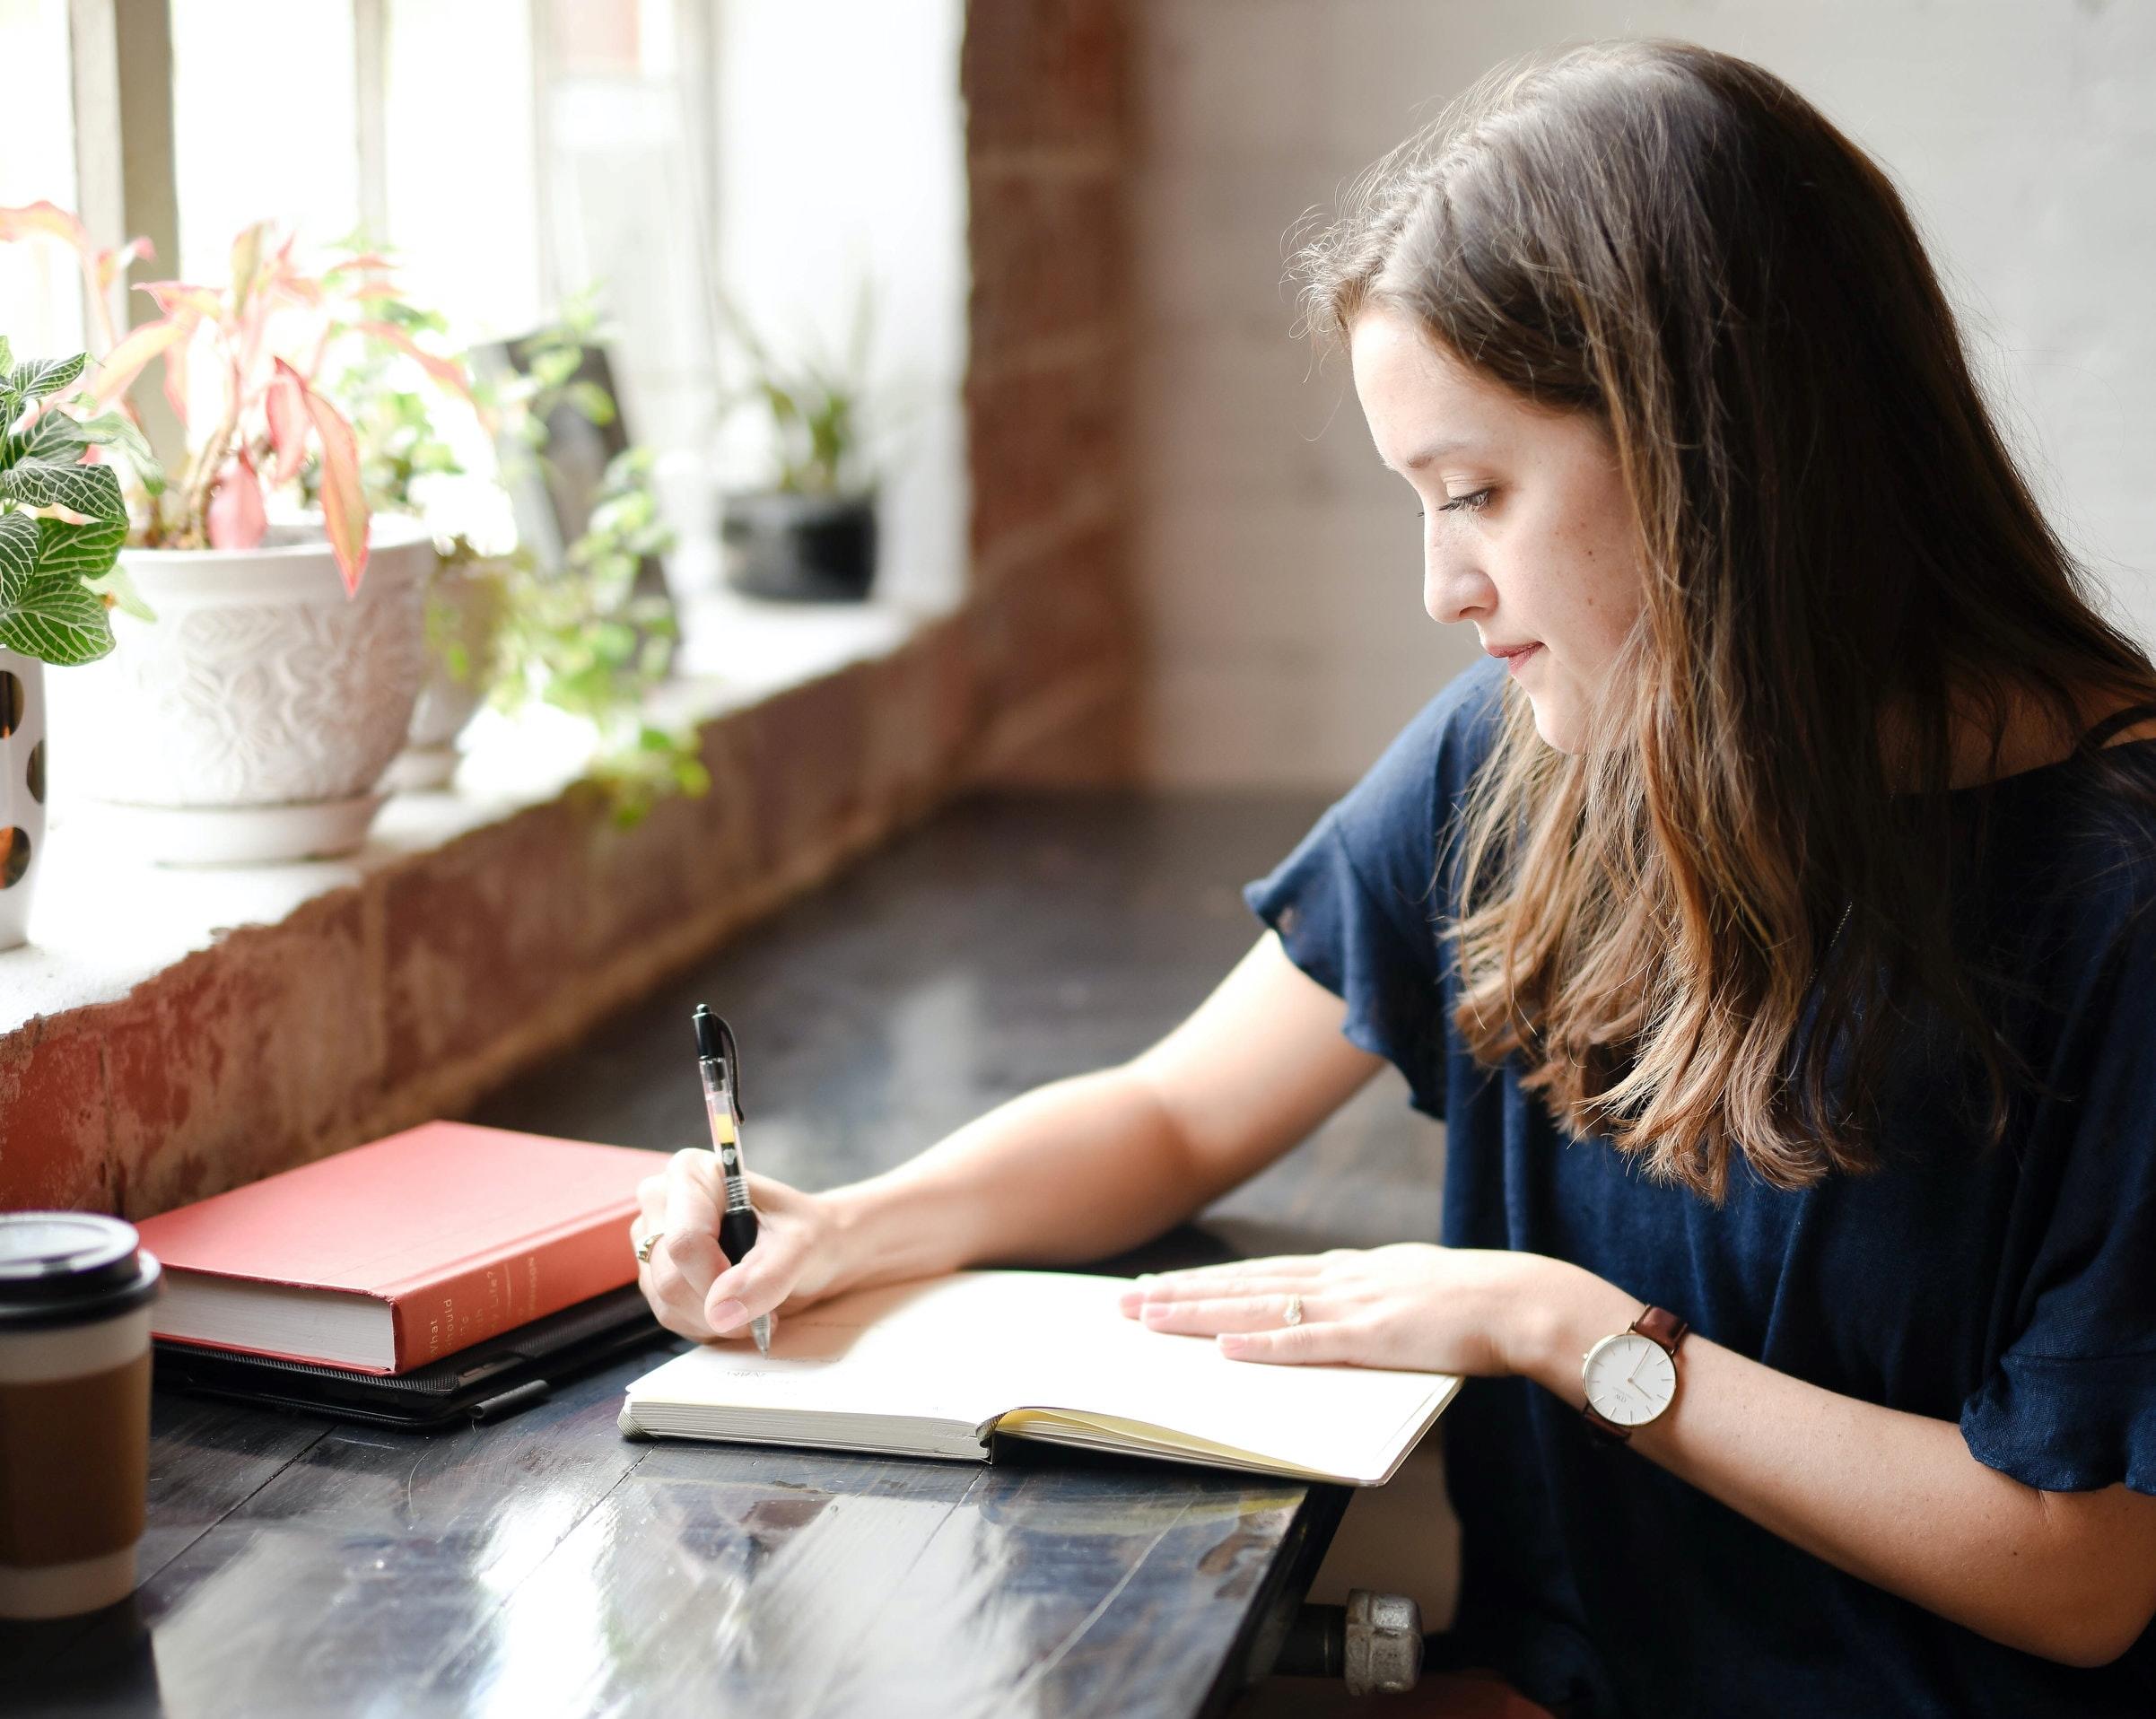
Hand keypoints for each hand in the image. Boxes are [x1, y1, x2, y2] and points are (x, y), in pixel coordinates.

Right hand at [631, 1150, 844, 1341]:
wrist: (815, 1249)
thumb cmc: (808, 1233)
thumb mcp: (802, 1246)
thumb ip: (766, 1276)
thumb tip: (720, 1310)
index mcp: (692, 1173)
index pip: (684, 1241)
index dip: (715, 1278)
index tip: (753, 1290)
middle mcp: (662, 1200)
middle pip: (670, 1277)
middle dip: (719, 1306)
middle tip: (762, 1305)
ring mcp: (653, 1238)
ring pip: (666, 1302)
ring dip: (715, 1319)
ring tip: (753, 1304)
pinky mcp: (654, 1272)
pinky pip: (670, 1315)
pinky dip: (707, 1324)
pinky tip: (734, 1308)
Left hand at [1116, 1242, 1556, 1374]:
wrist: (1522, 1301)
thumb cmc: (1475, 1304)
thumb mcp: (1408, 1289)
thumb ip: (1368, 1297)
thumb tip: (1337, 1312)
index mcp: (1348, 1270)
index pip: (1260, 1272)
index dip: (1207, 1281)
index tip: (1160, 1286)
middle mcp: (1339, 1279)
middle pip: (1243, 1284)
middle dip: (1180, 1293)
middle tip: (1124, 1302)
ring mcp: (1353, 1306)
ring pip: (1259, 1307)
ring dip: (1200, 1314)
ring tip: (1150, 1318)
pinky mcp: (1373, 1338)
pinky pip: (1306, 1344)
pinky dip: (1261, 1345)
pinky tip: (1223, 1348)